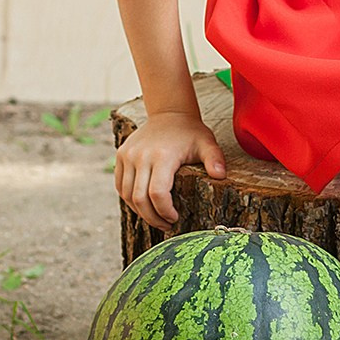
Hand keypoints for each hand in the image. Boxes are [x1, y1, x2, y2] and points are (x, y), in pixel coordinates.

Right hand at [114, 110, 227, 227]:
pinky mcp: (121, 156)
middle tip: (166, 225)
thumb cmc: (190, 132)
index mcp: (162, 156)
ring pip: (127, 195)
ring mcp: (127, 155)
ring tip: (156, 218)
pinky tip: (143, 205)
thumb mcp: (207, 143)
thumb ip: (215, 159)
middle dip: (153, 218)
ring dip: (140, 212)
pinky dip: (130, 200)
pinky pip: (120, 186)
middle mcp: (140, 156)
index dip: (165, 212)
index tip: (175, 218)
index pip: (157, 194)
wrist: (169, 113)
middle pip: (139, 198)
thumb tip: (220, 176)